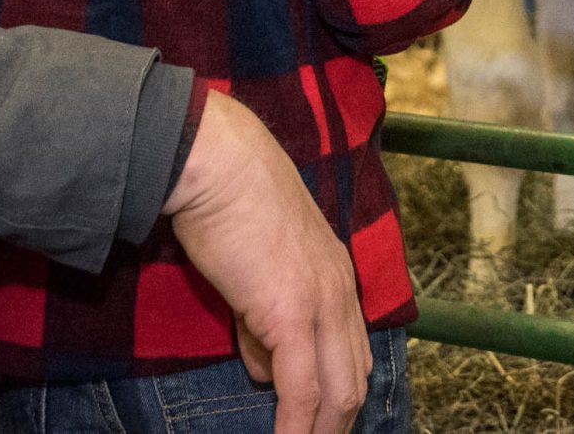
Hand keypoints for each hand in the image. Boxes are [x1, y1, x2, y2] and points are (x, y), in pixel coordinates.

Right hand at [165, 92, 369, 433]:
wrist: (218, 166)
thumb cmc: (227, 207)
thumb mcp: (254, 273)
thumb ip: (262, 326)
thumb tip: (264, 373)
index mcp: (337, 278)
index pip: (353, 354)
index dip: (339, 397)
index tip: (323, 425)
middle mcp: (341, 292)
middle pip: (354, 379)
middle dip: (337, 423)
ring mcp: (323, 303)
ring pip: (338, 392)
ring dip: (320, 431)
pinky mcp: (292, 313)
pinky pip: (302, 390)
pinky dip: (296, 428)